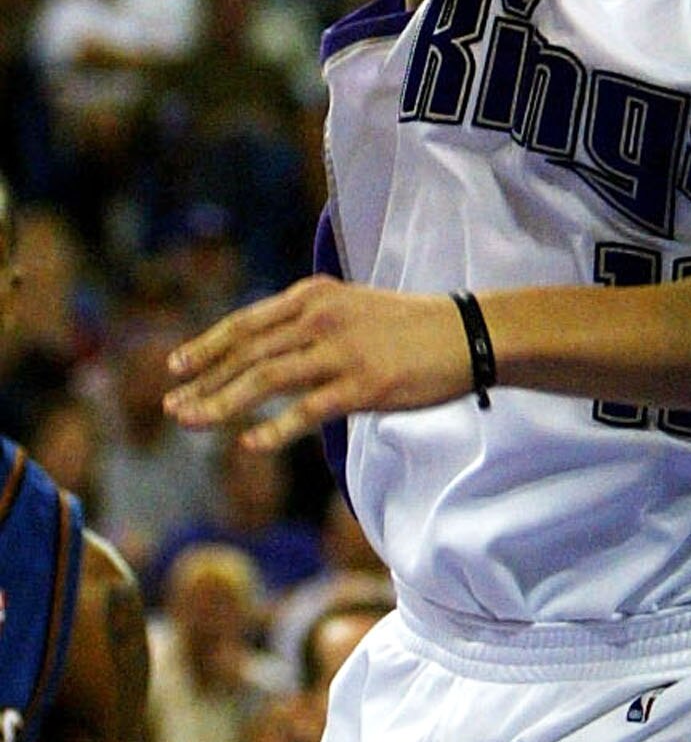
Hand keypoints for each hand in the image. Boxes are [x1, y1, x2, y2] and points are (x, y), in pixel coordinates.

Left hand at [166, 282, 469, 448]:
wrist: (467, 333)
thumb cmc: (411, 326)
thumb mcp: (352, 308)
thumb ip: (309, 323)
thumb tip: (266, 350)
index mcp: (314, 296)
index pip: (246, 323)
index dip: (206, 346)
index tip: (175, 367)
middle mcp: (320, 318)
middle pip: (247, 352)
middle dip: (204, 381)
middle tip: (172, 407)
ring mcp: (342, 351)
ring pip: (266, 379)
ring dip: (223, 403)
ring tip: (193, 423)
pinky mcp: (365, 385)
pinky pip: (308, 410)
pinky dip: (275, 429)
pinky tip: (249, 446)